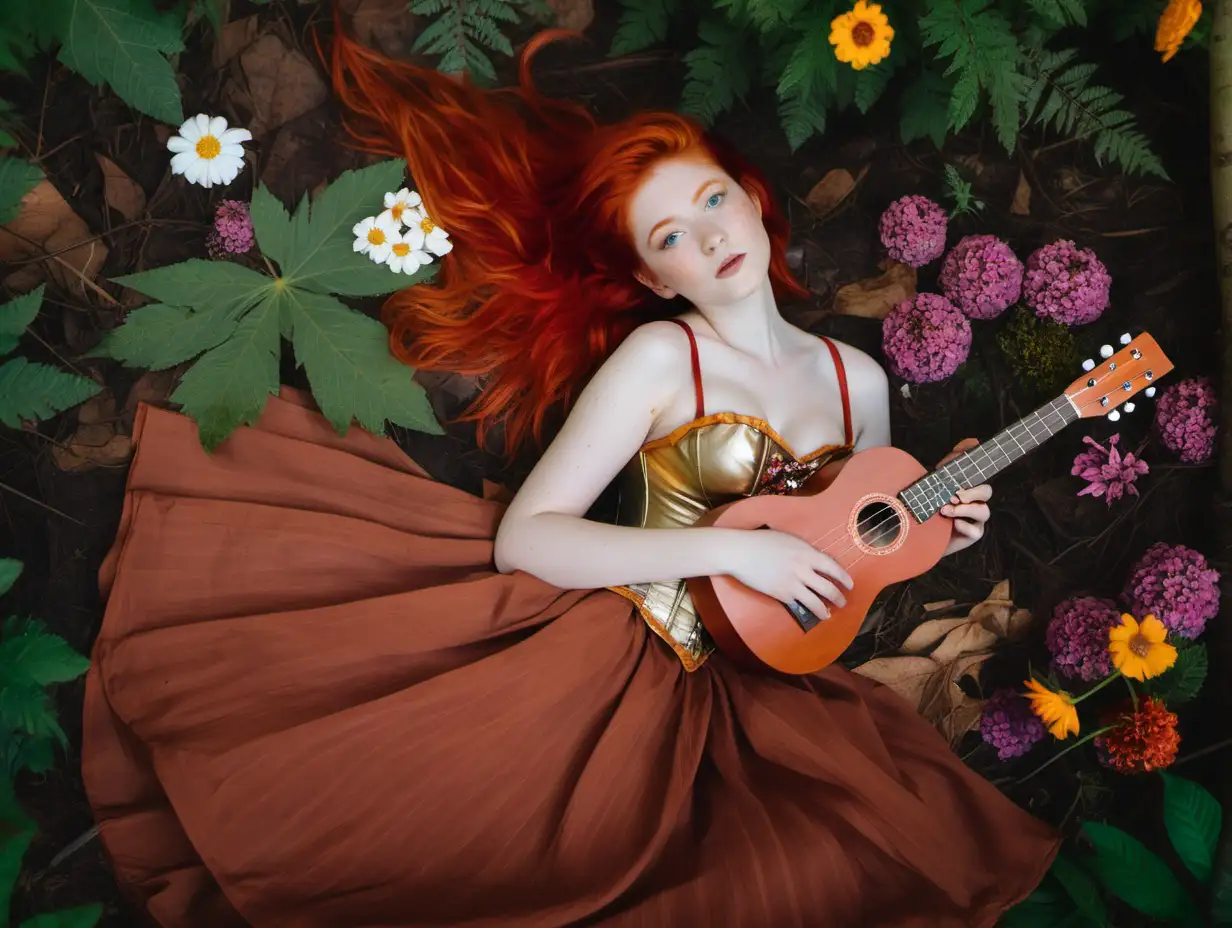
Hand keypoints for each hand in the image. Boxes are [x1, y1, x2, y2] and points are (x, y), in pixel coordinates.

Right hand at [725, 529, 853, 619]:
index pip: (833, 568)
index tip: (850, 585)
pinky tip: (808, 612)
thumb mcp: (789, 539)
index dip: (844, 578)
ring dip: (825, 610)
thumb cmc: (763, 541)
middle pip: (828, 588)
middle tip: (842, 602)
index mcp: (807, 553)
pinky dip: (805, 610)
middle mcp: (803, 570)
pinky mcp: (781, 595)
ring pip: (816, 602)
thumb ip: (805, 551)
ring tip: (828, 614)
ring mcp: (792, 584)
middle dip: (839, 598)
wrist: (742, 553)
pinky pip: (798, 605)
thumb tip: (816, 560)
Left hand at [937, 439, 991, 556]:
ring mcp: (976, 518)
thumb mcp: (938, 479)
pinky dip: (965, 526)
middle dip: (972, 492)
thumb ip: (952, 461)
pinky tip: (953, 525)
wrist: (921, 531)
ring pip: (984, 511)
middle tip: (954, 495)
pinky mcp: (972, 534)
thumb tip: (974, 441)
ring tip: (946, 509)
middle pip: (987, 491)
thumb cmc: (933, 503)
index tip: (966, 471)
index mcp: (969, 486)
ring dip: (965, 509)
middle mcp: (976, 501)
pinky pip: (976, 531)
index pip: (980, 474)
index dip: (979, 469)